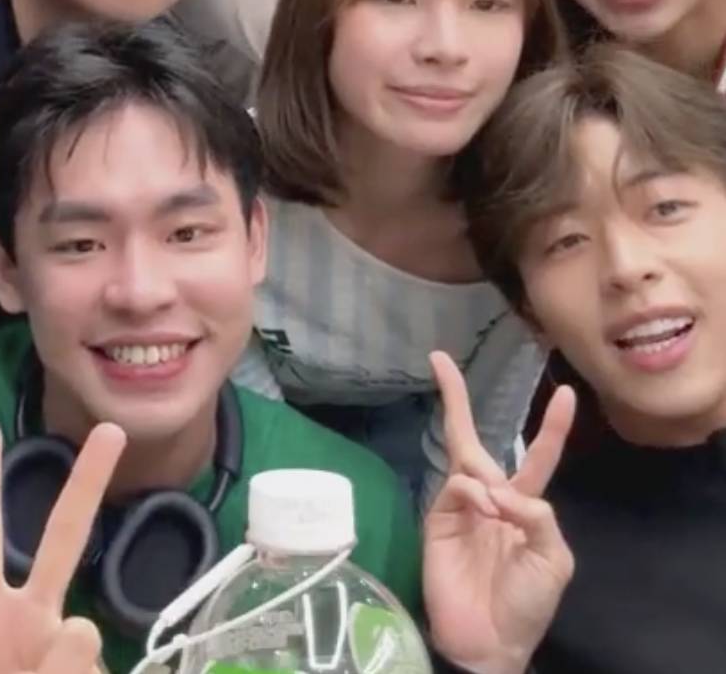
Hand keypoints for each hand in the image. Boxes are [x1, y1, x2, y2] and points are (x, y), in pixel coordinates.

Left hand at [0, 422, 125, 673]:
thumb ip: (34, 660)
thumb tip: (83, 627)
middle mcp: (29, 619)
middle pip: (62, 538)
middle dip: (86, 484)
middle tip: (111, 430)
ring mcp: (63, 649)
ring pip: (84, 639)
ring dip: (64, 672)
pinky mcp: (97, 671)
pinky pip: (99, 673)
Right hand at [424, 351, 575, 673]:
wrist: (488, 640)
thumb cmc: (527, 603)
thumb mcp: (553, 559)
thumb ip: (538, 515)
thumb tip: (500, 489)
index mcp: (524, 506)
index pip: (538, 456)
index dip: (552, 426)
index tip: (565, 391)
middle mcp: (489, 497)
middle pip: (472, 439)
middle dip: (457, 399)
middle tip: (439, 360)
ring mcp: (459, 505)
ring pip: (465, 460)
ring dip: (484, 477)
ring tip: (495, 511)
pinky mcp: (436, 516)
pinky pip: (456, 485)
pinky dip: (472, 492)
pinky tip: (483, 511)